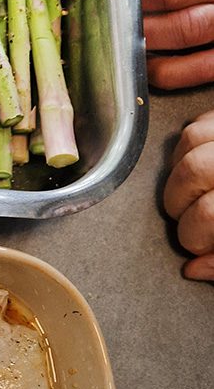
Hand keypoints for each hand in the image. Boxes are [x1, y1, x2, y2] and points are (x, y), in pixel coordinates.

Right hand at [163, 110, 213, 278]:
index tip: (196, 246)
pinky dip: (194, 138)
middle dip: (180, 200)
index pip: (208, 213)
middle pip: (194, 169)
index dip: (194, 236)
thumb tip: (193, 268)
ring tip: (190, 187)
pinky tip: (199, 158)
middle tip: (187, 217)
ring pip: (192, 138)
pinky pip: (201, 120)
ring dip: (181, 167)